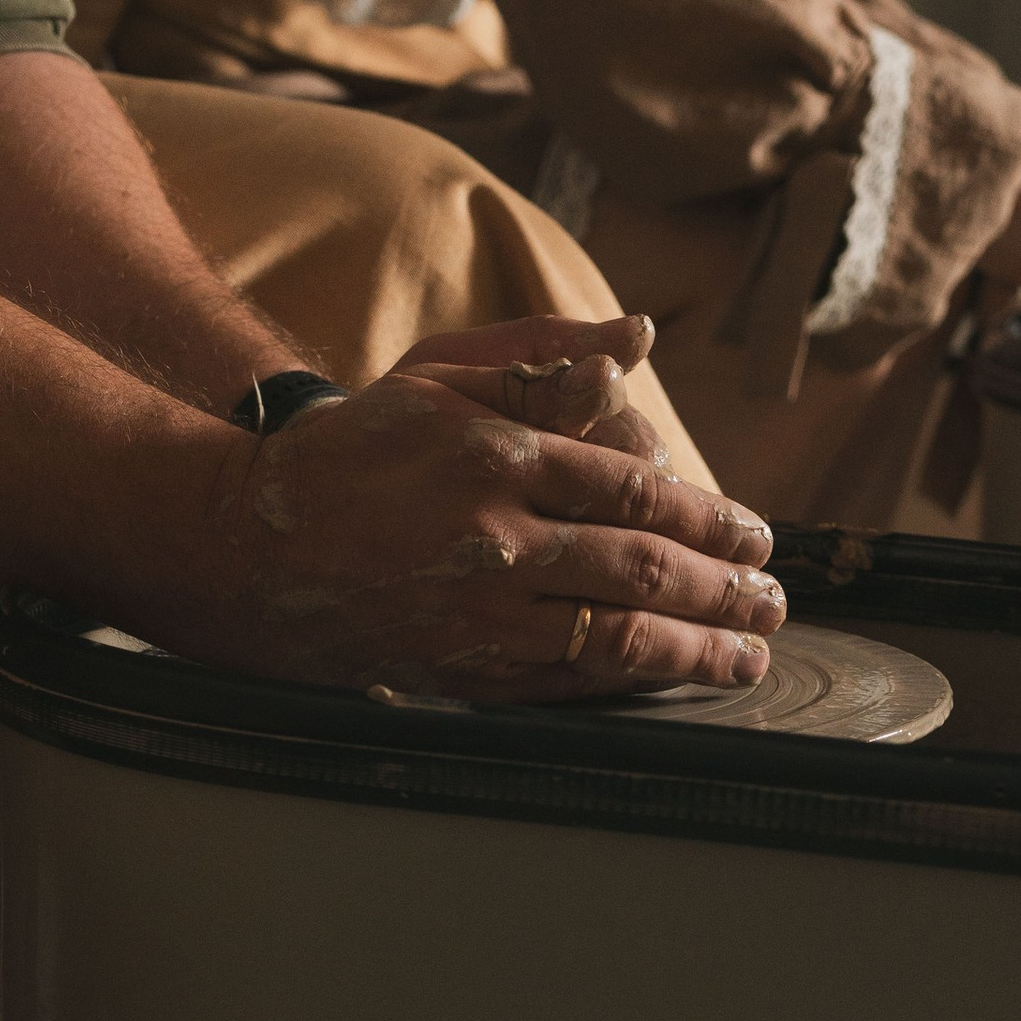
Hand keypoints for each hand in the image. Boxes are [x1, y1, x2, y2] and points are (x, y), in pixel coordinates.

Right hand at [149, 315, 784, 704]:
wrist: (246, 544)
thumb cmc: (353, 451)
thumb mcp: (439, 376)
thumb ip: (541, 360)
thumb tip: (636, 337)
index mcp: (497, 455)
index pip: (639, 490)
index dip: (713, 518)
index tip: (756, 536)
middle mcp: (495, 537)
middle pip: (645, 566)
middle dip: (726, 589)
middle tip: (774, 600)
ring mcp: (478, 612)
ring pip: (618, 636)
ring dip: (699, 649)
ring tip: (749, 655)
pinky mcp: (458, 670)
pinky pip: (566, 682)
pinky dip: (630, 682)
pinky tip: (670, 678)